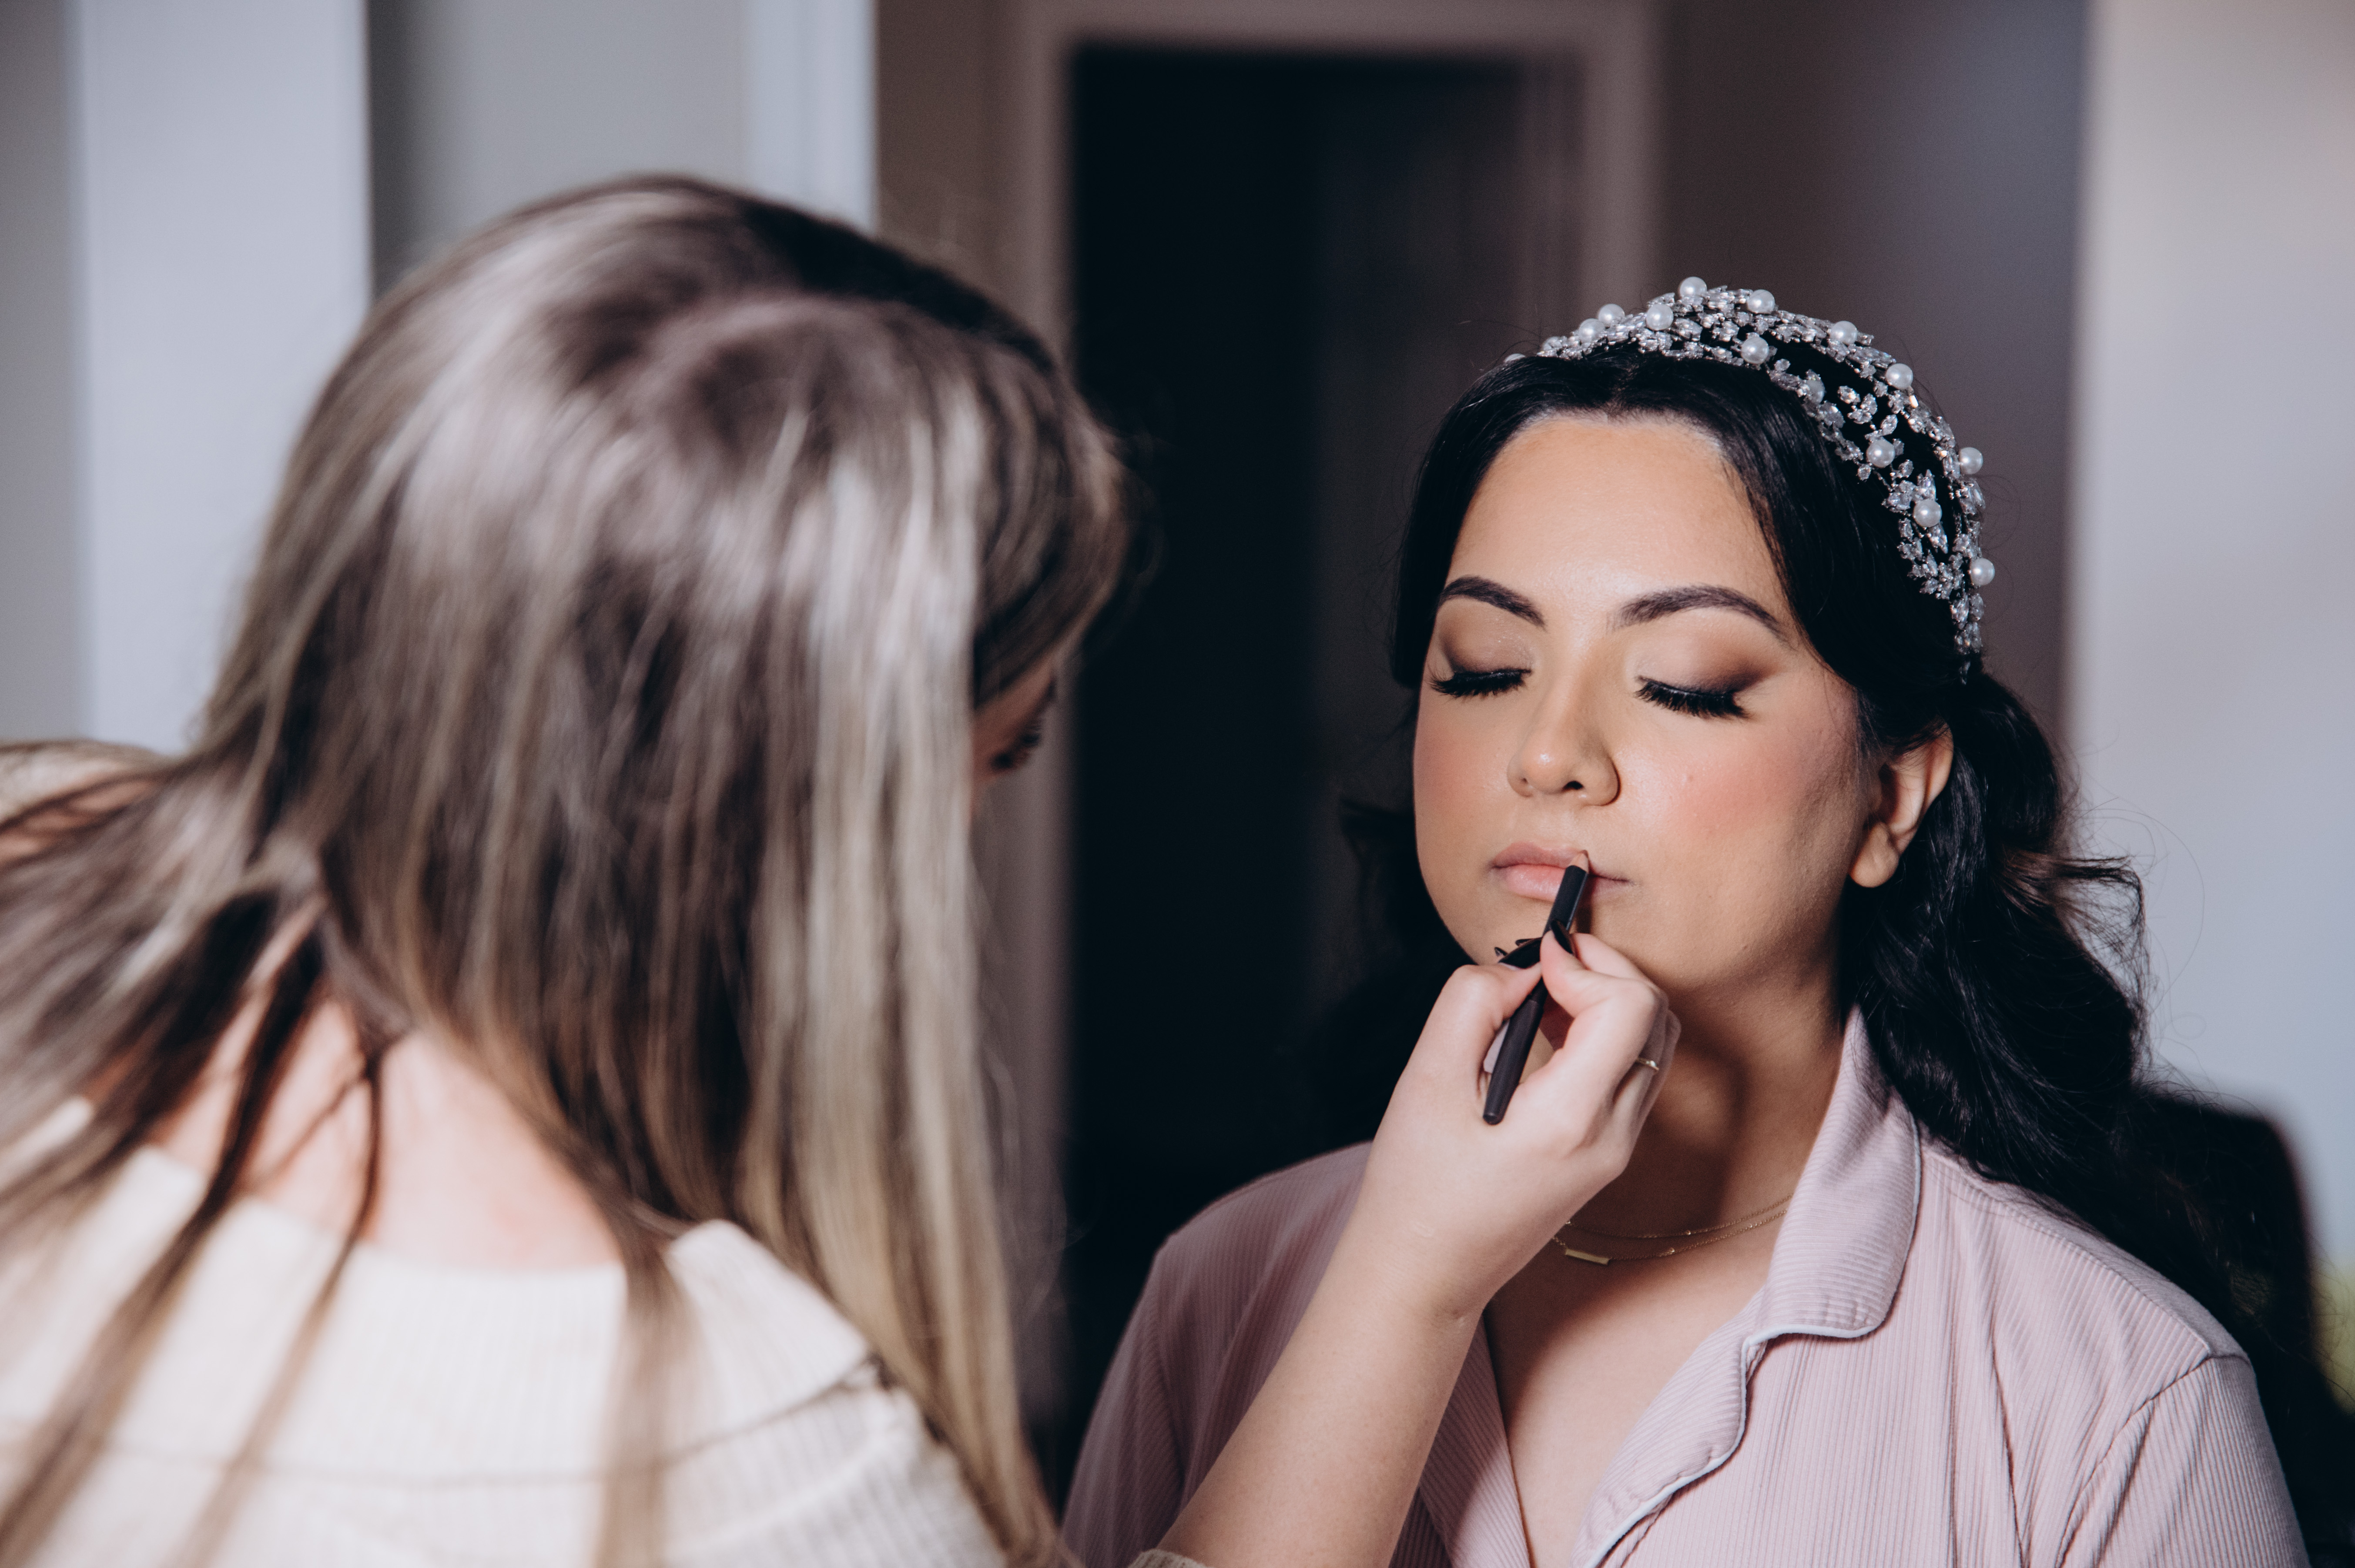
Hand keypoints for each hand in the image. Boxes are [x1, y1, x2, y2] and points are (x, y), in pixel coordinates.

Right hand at [1343, 929, 1680, 1324]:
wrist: (1426, 1275)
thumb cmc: (1416, 1189)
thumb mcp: (1426, 1081)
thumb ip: (1472, 1004)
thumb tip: (1520, 968)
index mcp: (1570, 1120)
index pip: (1629, 1008)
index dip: (1586, 963)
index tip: (1534, 956)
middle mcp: (1611, 1138)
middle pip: (1654, 1019)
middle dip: (1606, 971)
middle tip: (1546, 959)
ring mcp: (1616, 1152)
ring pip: (1652, 1046)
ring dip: (1608, 1000)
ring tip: (1545, 992)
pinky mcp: (1606, 1158)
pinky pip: (1632, 1075)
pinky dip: (1605, 1035)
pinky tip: (1550, 1029)